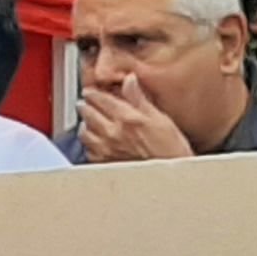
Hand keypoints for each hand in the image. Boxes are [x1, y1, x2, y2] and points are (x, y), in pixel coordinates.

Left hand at [75, 85, 191, 162]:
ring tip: (88, 121)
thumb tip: (130, 80)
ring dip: (85, 123)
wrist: (171, 176)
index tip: (91, 91)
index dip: (94, 92)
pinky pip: (88, 150)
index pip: (101, 99)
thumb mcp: (160, 118)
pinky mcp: (104, 163)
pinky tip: (95, 141)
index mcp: (127, 118)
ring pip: (84, 132)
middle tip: (85, 102)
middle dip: (86, 105)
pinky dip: (89, 143)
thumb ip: (140, 98)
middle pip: (88, 113)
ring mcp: (106, 149)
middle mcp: (112, 133)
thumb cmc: (171, 149)